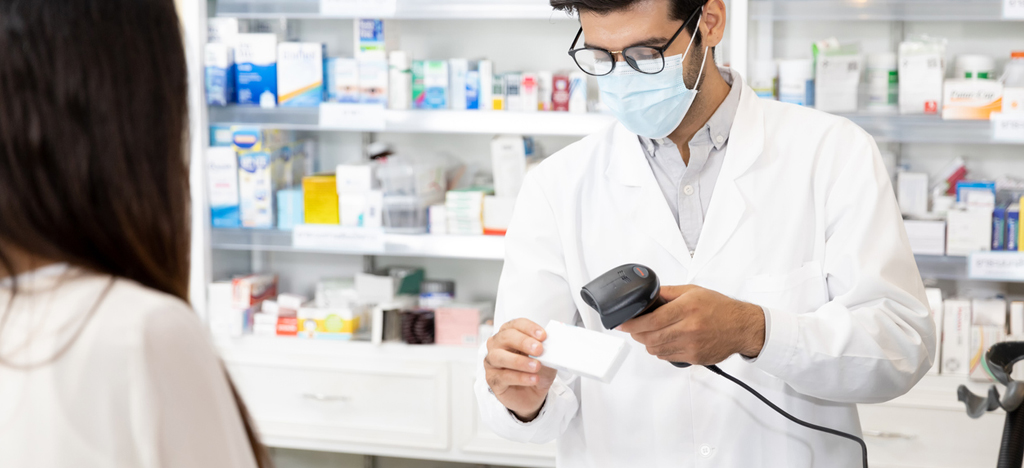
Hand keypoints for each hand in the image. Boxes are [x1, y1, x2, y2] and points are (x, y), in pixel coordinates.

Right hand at [484, 318, 557, 421]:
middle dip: (523, 342)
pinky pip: (503, 376)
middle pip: (505, 337)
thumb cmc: (536, 372)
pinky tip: (532, 379)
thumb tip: (554, 345)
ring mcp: (492, 362)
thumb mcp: (547, 359)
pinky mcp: (493, 379)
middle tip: (539, 349)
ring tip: (536, 366)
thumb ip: (548, 350)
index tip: (543, 335)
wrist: (533, 395)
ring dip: (519, 361)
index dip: (529, 328)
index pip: (516, 324)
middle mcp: (498, 345)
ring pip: (499, 357)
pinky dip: (519, 377)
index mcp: (510, 334)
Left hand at [617, 285, 765, 364]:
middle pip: (650, 337)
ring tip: (649, 334)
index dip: (631, 324)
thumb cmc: (720, 308)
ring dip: (648, 343)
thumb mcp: (693, 291)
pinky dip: (661, 350)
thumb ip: (668, 293)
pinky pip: (668, 357)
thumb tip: (647, 295)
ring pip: (656, 350)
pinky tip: (665, 341)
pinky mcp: (694, 358)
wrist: (742, 327)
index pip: (651, 320)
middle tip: (634, 328)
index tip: (621, 324)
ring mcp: (691, 345)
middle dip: (637, 334)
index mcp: (687, 309)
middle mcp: (689, 328)